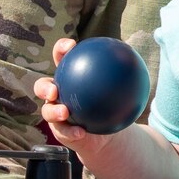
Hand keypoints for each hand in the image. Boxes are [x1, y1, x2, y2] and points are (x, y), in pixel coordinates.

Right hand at [33, 37, 117, 156]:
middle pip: (42, 87)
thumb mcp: (117, 89)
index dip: (61, 49)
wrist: (105, 130)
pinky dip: (71, 131)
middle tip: (54, 90)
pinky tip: (80, 132)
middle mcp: (57, 93)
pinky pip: (63, 131)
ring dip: (54, 111)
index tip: (70, 46)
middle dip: (44, 87)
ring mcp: (55, 112)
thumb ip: (122, 76)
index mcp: (68, 77)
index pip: (61, 59)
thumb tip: (135, 62)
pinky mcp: (59, 130)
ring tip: (65, 113)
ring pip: (47, 111)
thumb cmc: (110, 104)